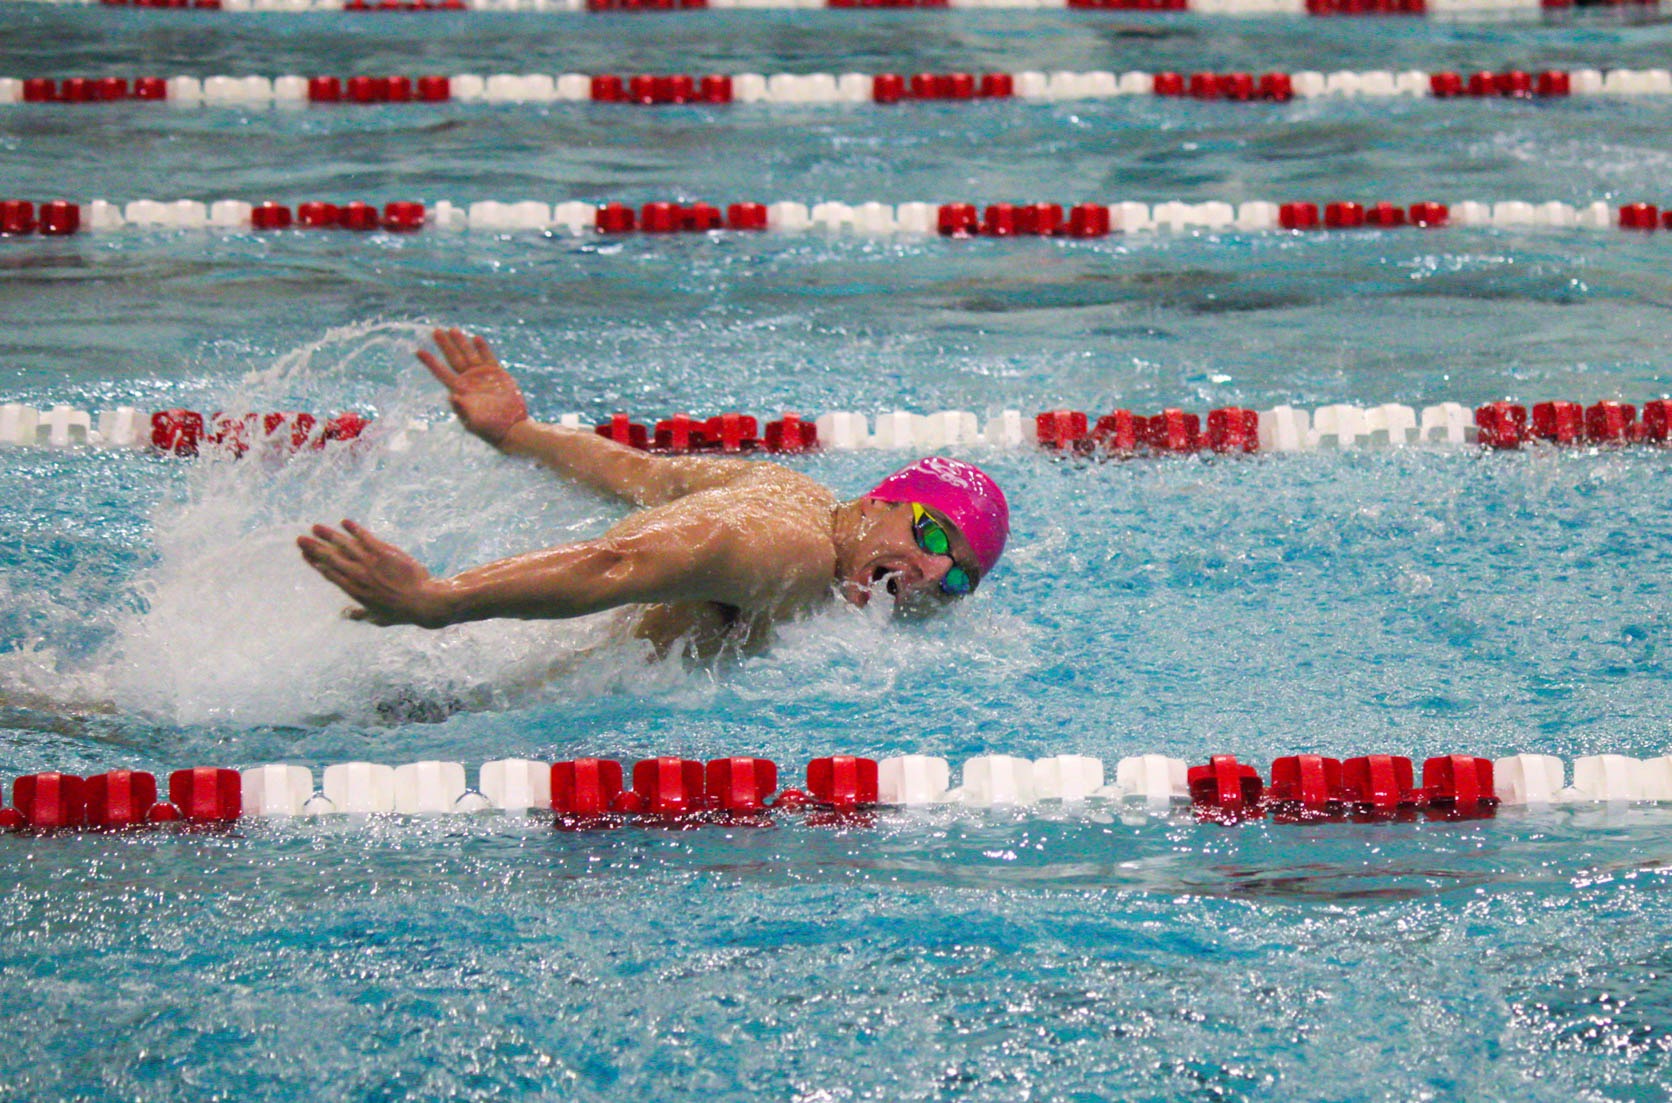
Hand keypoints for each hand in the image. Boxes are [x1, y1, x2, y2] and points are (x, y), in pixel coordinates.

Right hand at [297, 520, 454, 627]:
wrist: (423, 601)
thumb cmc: (401, 612)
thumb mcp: (377, 618)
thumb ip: (358, 614)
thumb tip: (344, 615)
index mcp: (354, 590)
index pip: (329, 573)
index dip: (316, 563)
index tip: (305, 555)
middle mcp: (358, 575)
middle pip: (331, 558)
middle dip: (314, 548)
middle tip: (300, 539)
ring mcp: (371, 562)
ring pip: (345, 545)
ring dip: (329, 535)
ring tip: (315, 527)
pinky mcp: (384, 552)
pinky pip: (365, 537)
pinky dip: (354, 529)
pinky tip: (344, 522)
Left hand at [416, 327, 528, 445]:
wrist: (512, 427)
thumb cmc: (490, 428)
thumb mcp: (474, 422)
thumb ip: (463, 410)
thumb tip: (453, 397)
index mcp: (460, 390)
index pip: (441, 373)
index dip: (430, 362)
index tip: (419, 352)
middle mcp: (469, 380)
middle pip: (454, 359)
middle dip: (445, 345)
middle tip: (436, 331)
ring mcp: (483, 376)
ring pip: (469, 354)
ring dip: (461, 342)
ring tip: (453, 329)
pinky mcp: (498, 374)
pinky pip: (488, 357)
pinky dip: (483, 348)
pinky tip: (476, 338)